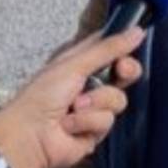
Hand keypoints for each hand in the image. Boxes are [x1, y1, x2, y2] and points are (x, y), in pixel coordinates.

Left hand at [0, 28, 144, 167]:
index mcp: (81, 62)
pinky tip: (70, 126)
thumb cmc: (42, 96)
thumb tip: (138, 31)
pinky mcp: (96, 130)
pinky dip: (88, 122)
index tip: (129, 47)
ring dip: (96, 102)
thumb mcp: (75, 65)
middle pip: (125, 73)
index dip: (123, 48)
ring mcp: (94, 108)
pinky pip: (107, 120)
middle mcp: (90, 83)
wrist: (30, 136)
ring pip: (118, 99)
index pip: (111, 48)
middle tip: (120, 71)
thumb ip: (108, 49)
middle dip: (125, 72)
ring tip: (73, 108)